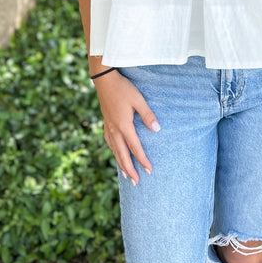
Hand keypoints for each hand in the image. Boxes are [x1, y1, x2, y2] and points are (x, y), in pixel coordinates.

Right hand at [95, 70, 159, 184]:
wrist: (104, 80)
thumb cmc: (123, 89)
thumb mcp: (138, 100)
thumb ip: (147, 115)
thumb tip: (157, 130)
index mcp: (124, 126)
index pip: (135, 148)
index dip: (142, 160)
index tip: (149, 170)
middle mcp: (115, 130)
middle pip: (123, 155)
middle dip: (130, 170)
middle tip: (136, 182)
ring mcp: (109, 127)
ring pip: (115, 151)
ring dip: (121, 164)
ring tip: (125, 175)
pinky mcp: (106, 123)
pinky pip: (110, 143)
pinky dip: (114, 152)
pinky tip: (116, 153)